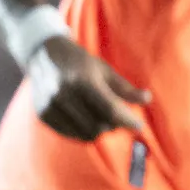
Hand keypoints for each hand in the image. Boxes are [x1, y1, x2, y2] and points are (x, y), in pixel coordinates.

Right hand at [26, 35, 150, 141]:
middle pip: (98, 125)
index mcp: (82, 80)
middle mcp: (63, 94)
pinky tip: (87, 120)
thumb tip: (147, 99)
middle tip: (119, 119)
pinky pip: (70, 134)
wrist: (43, 55)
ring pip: (84, 133)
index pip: (109, 109)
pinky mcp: (43, 114)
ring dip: (99, 130)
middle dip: (113, 126)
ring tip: (104, 120)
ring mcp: (50, 106)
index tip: (139, 126)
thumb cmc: (79, 62)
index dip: (127, 121)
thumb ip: (124, 88)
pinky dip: (83, 131)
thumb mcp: (104, 70)